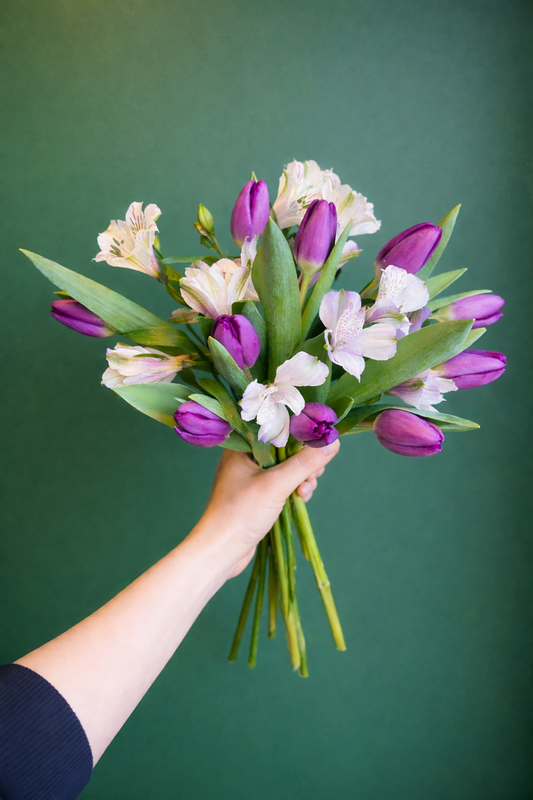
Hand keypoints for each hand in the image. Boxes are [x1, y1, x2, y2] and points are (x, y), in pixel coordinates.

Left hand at [197, 442, 339, 577]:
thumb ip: (305, 463)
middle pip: (286, 449)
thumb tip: (333, 443)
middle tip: (313, 475)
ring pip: (286, 469)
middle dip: (304, 462)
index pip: (277, 429)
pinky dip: (294, 490)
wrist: (220, 551)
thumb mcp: (276, 485)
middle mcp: (245, 458)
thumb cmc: (240, 513)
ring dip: (301, 478)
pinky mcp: (256, 496)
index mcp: (242, 447)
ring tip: (304, 492)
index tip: (317, 448)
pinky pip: (282, 485)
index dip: (300, 437)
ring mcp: (250, 478)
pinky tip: (299, 500)